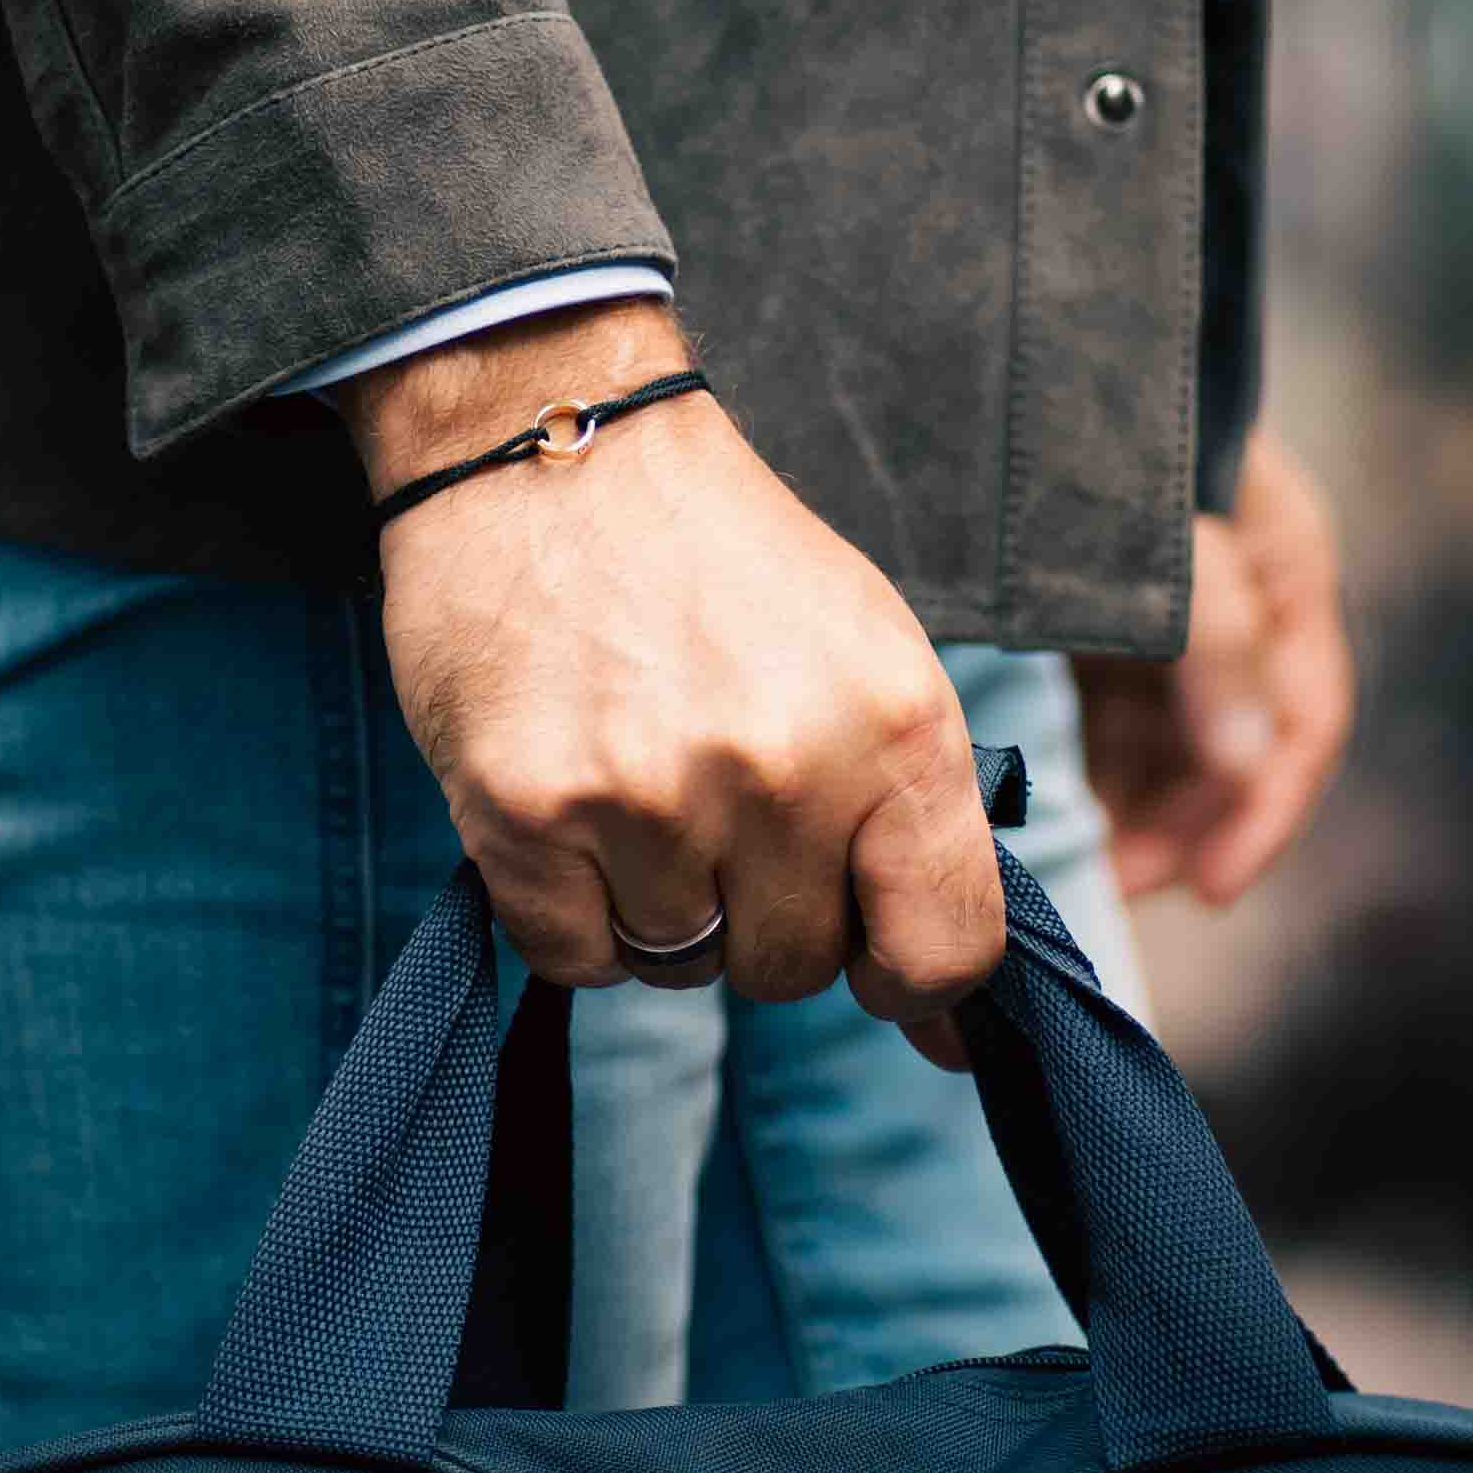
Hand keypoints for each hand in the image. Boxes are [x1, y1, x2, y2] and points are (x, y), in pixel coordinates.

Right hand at [325, 297, 1004, 1070]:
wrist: (550, 442)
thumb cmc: (719, 559)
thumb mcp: (869, 659)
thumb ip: (915, 830)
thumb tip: (945, 1030)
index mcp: (894, 725)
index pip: (946, 948)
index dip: (908, 976)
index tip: (868, 950)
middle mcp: (782, 770)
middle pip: (794, 968)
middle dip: (760, 912)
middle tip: (716, 801)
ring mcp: (648, 796)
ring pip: (676, 965)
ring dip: (658, 901)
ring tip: (637, 777)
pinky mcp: (526, 813)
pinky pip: (573, 959)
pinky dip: (572, 910)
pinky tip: (571, 805)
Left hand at [1070, 430, 1354, 905]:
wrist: (1007, 353)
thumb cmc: (1091, 435)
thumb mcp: (1165, 537)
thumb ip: (1211, 638)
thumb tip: (1249, 765)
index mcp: (1282, 564)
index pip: (1304, 716)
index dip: (1263, 811)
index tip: (1211, 889)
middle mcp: (1240, 590)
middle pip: (1234, 739)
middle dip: (1185, 822)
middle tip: (1116, 882)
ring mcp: (1171, 602)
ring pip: (1172, 734)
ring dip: (1139, 803)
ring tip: (1084, 860)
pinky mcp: (1105, 610)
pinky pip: (1116, 710)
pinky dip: (1096, 762)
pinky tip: (1058, 806)